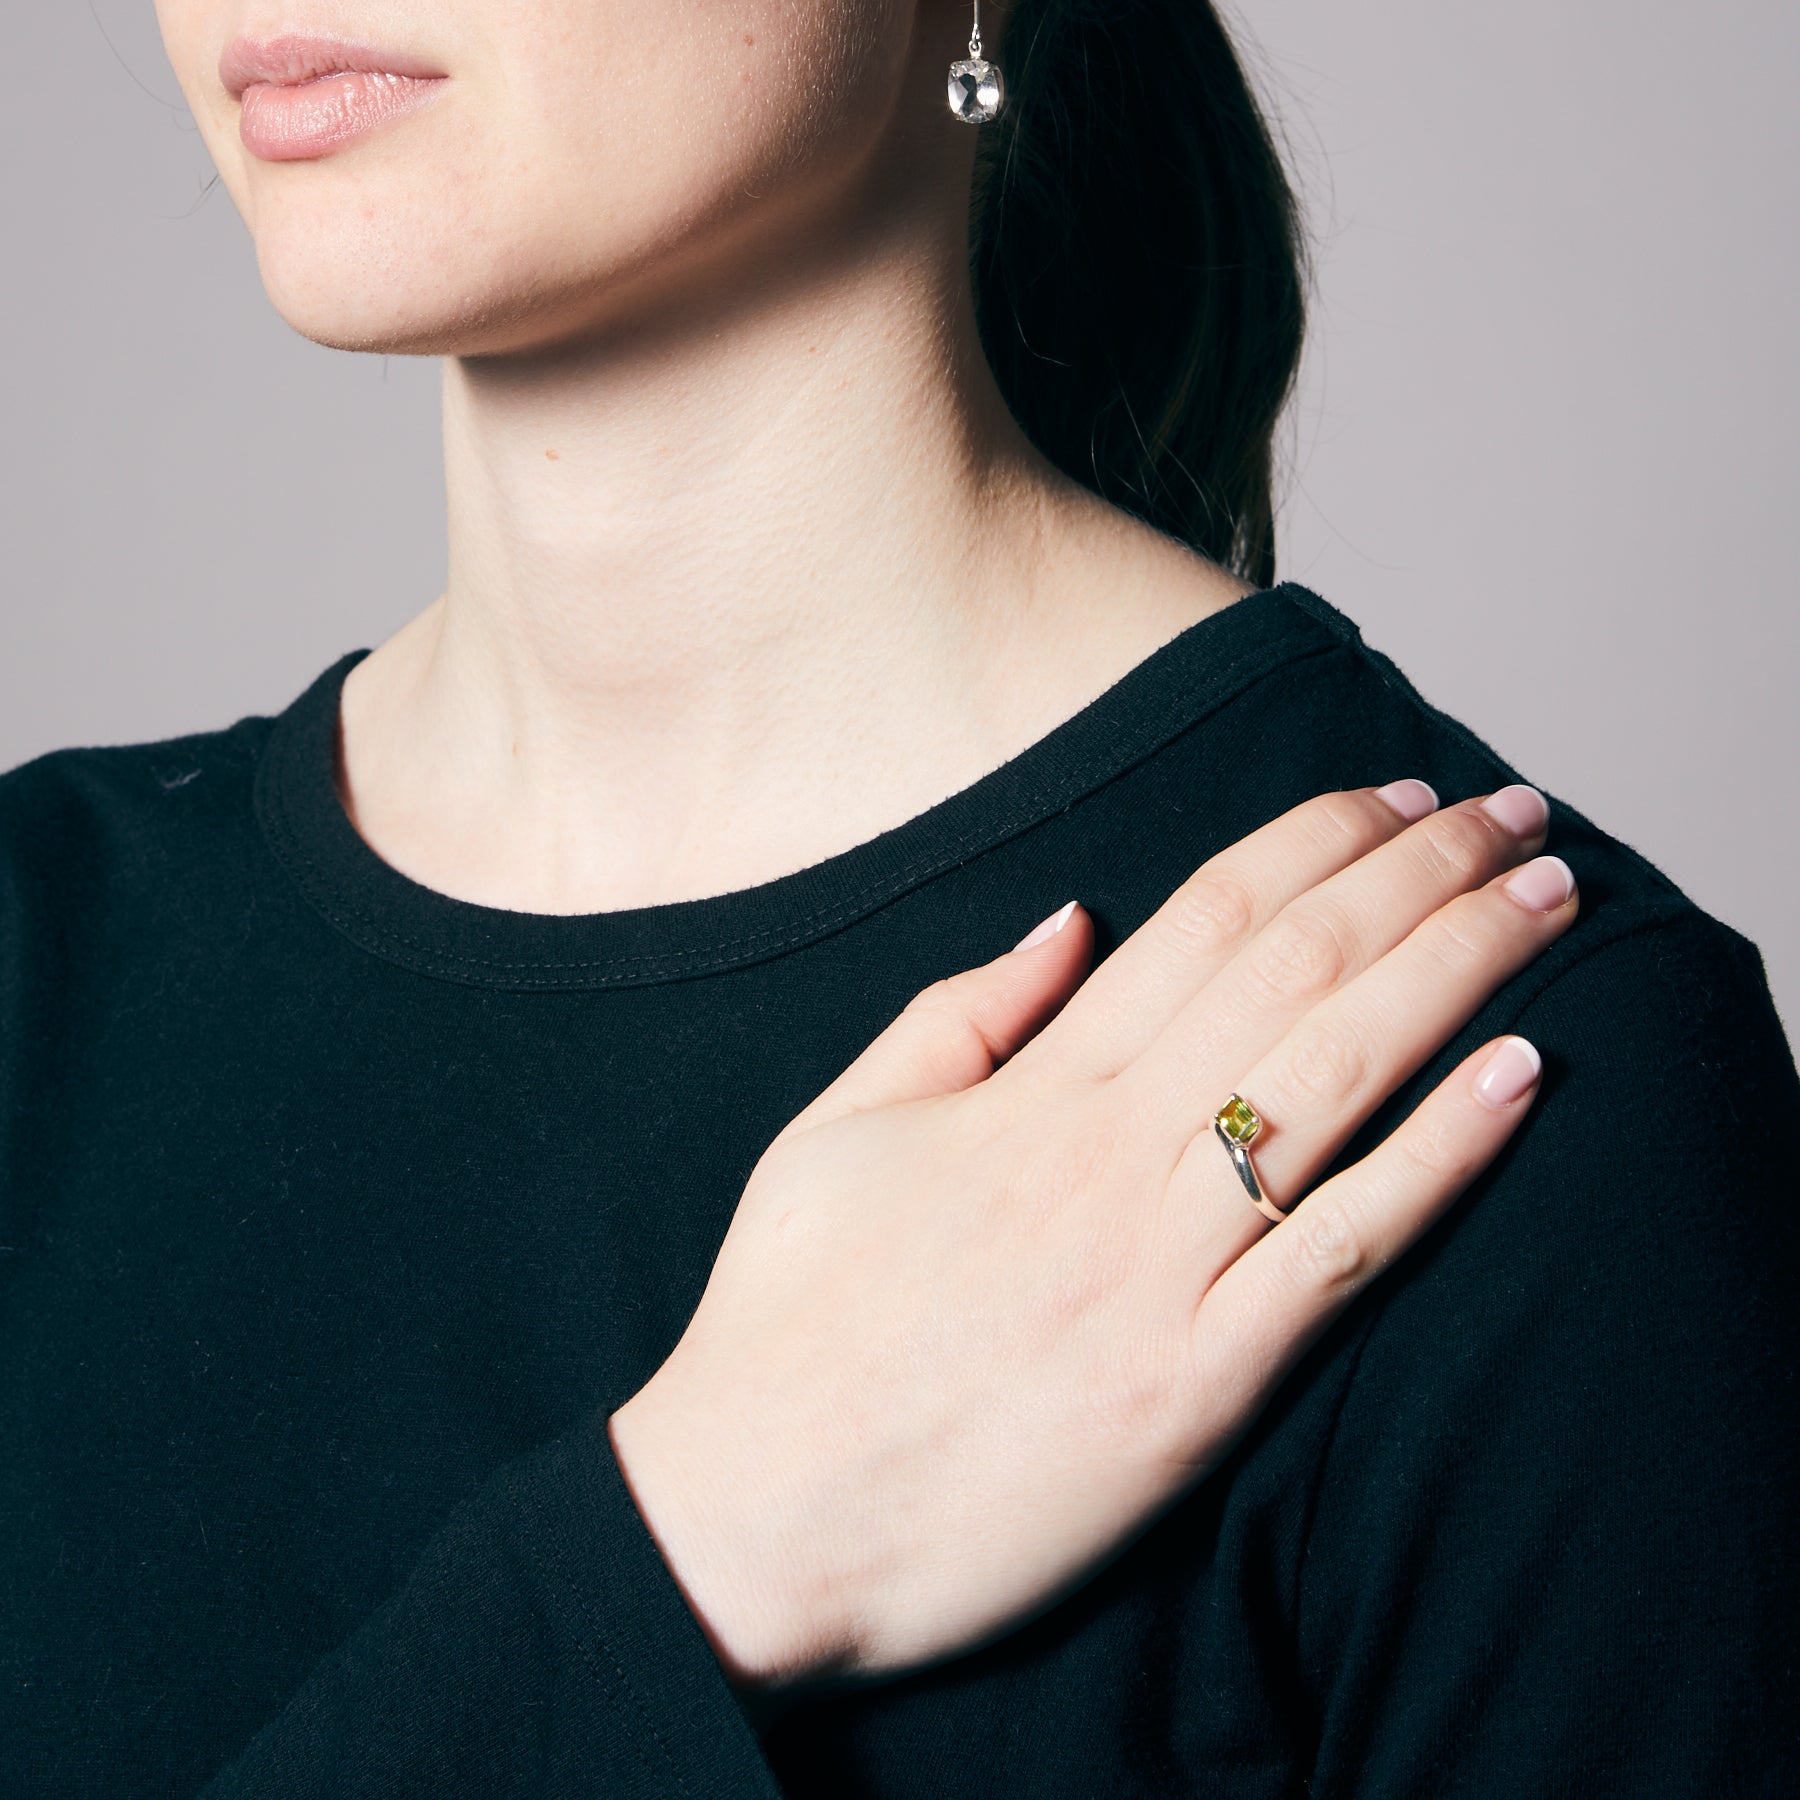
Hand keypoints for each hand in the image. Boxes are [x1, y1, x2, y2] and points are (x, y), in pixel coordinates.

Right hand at [607, 780, 1573, 1691]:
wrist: (758, 1519)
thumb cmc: (789, 1320)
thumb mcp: (839, 1128)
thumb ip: (959, 1013)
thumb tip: (1072, 917)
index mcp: (1031, 1088)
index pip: (1204, 920)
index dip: (1316, 840)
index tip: (1400, 794)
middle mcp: (1109, 1154)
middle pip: (1296, 970)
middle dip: (1421, 873)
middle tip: (1516, 816)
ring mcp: (1158, 1268)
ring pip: (1338, 1079)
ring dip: (1459, 973)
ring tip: (1549, 900)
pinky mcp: (1195, 1387)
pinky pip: (1339, 1251)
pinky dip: (1440, 1160)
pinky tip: (1520, 1078)